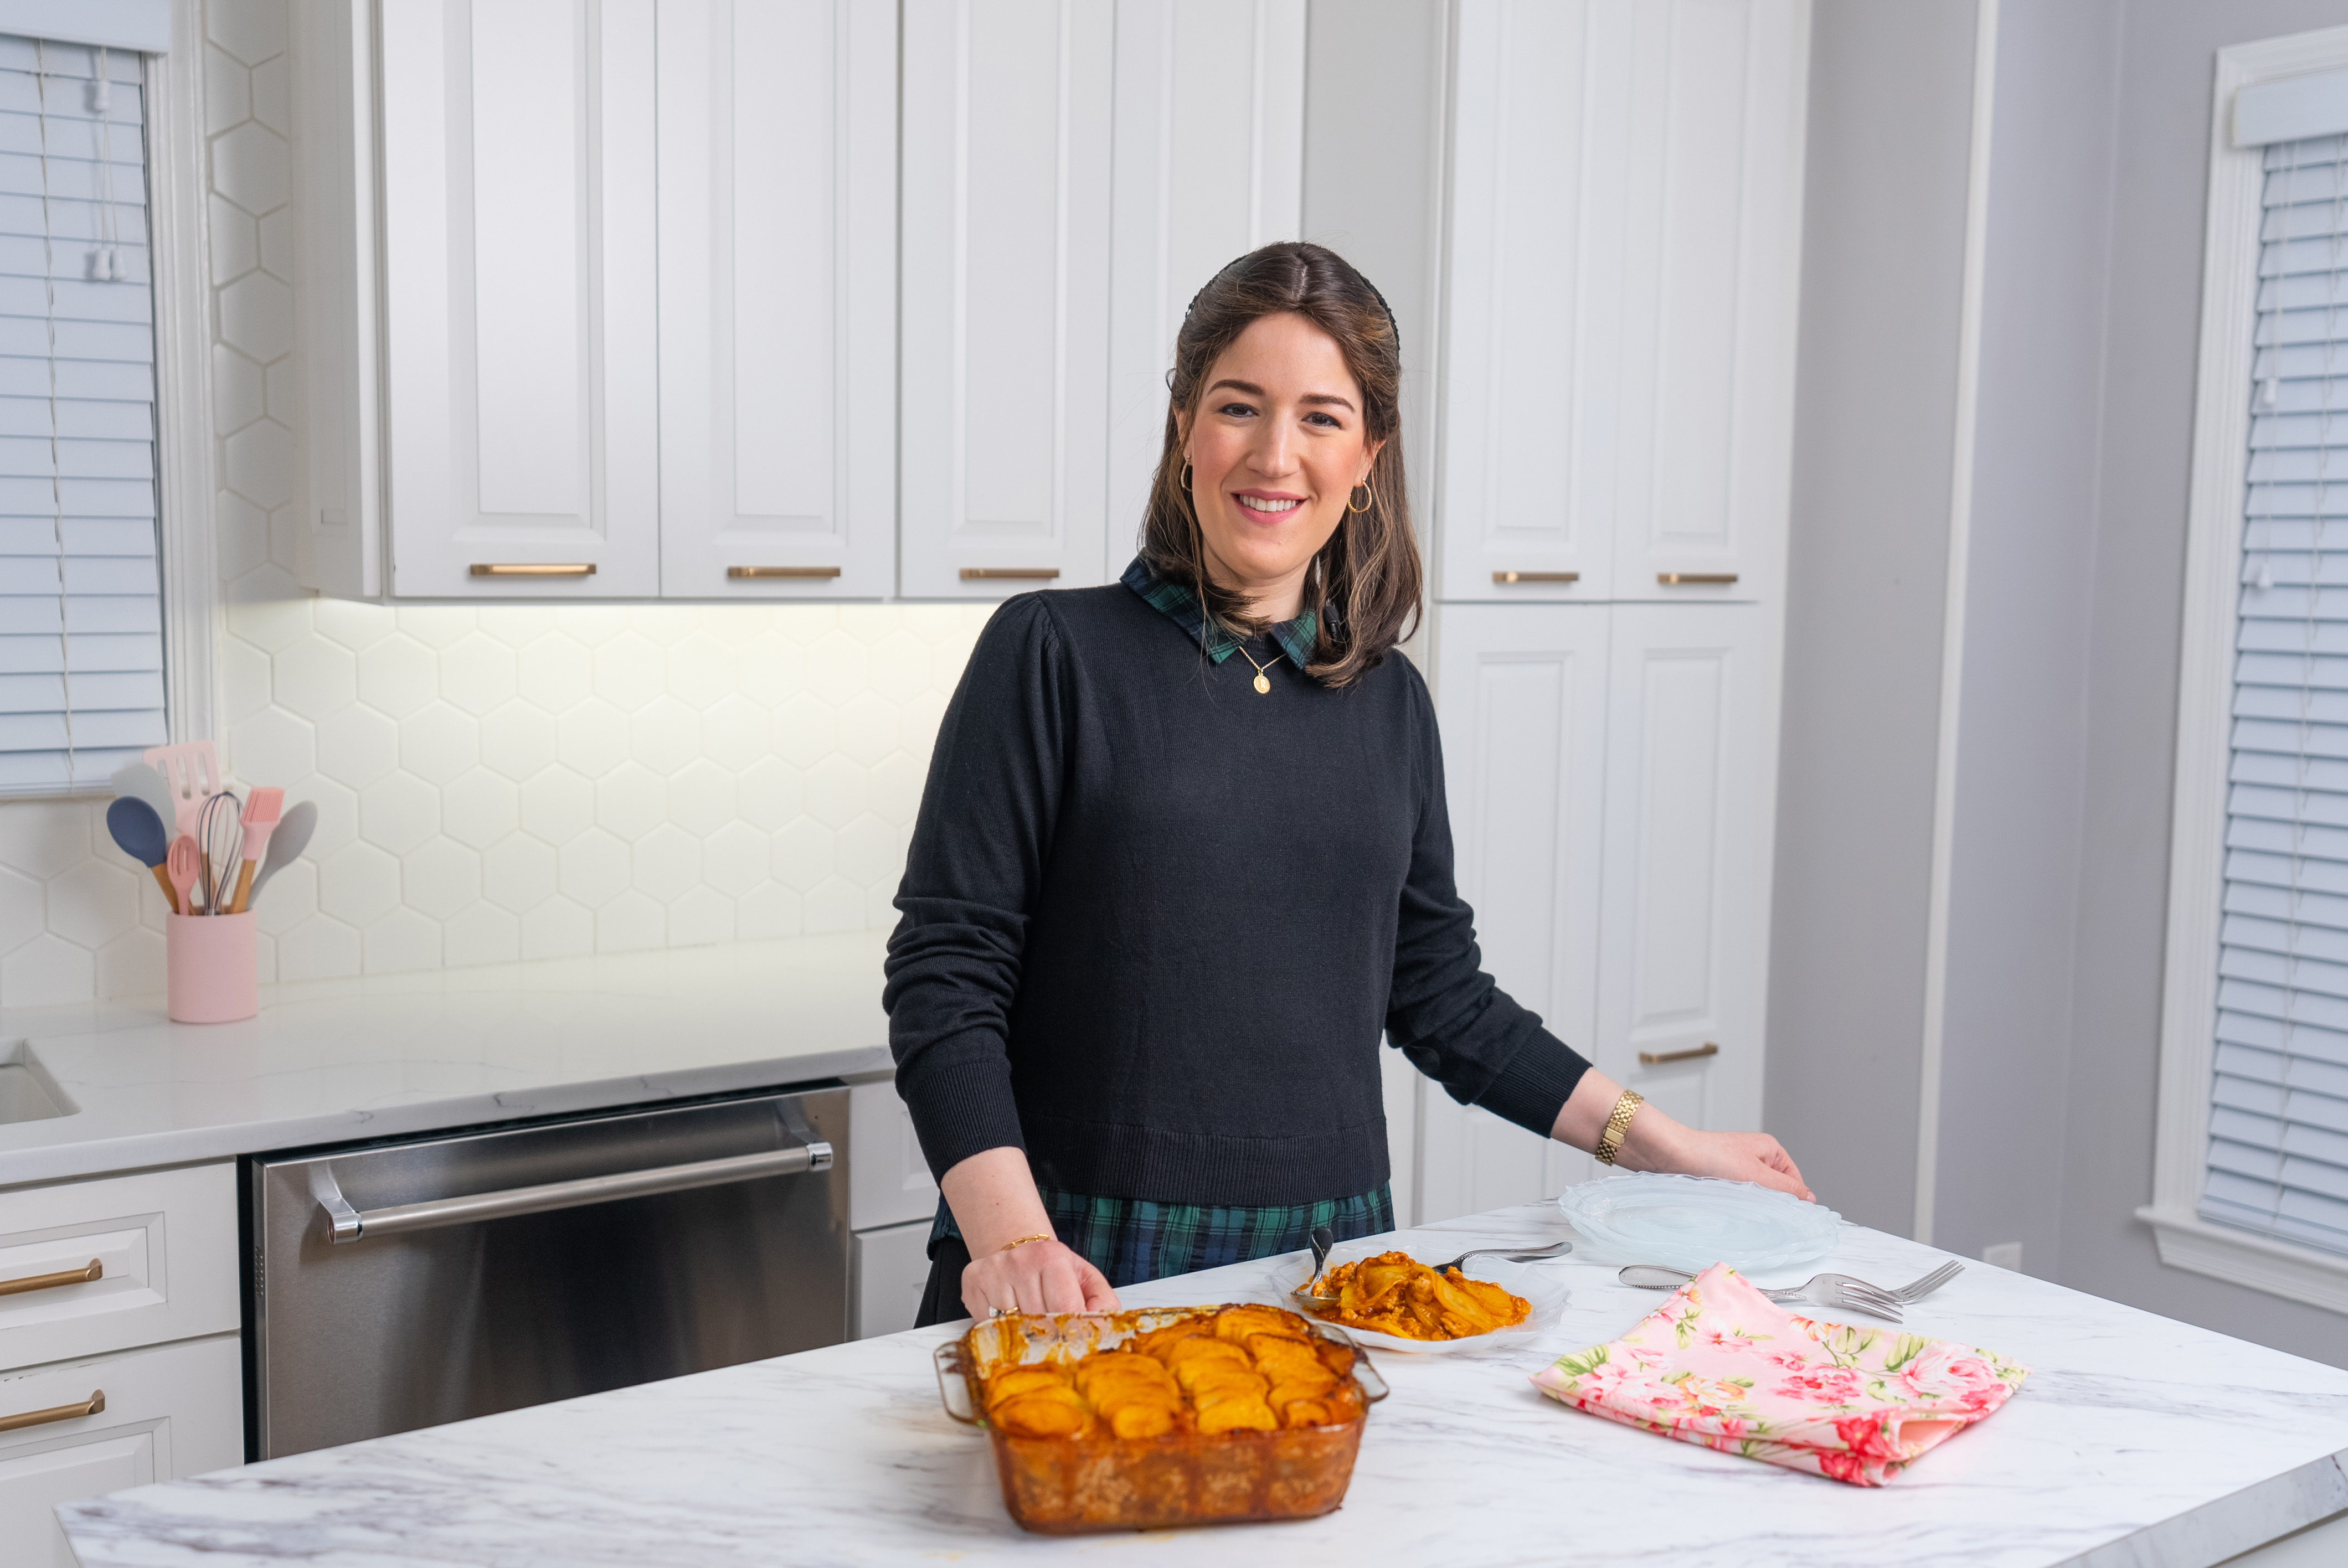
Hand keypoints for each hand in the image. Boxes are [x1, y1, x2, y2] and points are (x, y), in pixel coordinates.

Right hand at [959, 1237, 1119, 1318]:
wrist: (1019, 1248)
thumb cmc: (1054, 1269)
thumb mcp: (1086, 1279)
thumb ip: (1103, 1303)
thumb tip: (1104, 1328)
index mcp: (1052, 1256)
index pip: (1065, 1308)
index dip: (1072, 1331)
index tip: (1075, 1344)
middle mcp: (1020, 1260)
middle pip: (1037, 1320)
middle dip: (1048, 1333)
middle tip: (1052, 1334)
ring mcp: (993, 1271)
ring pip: (1011, 1325)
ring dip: (1023, 1331)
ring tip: (1029, 1317)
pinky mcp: (973, 1282)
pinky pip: (987, 1323)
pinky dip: (999, 1327)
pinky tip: (1008, 1313)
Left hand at [1636, 1124, 1812, 1201]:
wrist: (1671, 1154)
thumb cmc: (1710, 1156)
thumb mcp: (1756, 1174)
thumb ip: (1785, 1188)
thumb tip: (1809, 1199)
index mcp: (1770, 1149)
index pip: (1795, 1182)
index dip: (1793, 1201)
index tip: (1791, 1220)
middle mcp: (1756, 1156)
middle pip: (1775, 1190)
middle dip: (1770, 1203)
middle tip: (1761, 1212)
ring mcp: (1738, 1167)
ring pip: (1756, 1194)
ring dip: (1751, 1204)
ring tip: (1740, 1205)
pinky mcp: (1721, 1177)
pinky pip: (1738, 1195)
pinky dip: (1736, 1202)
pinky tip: (1729, 1207)